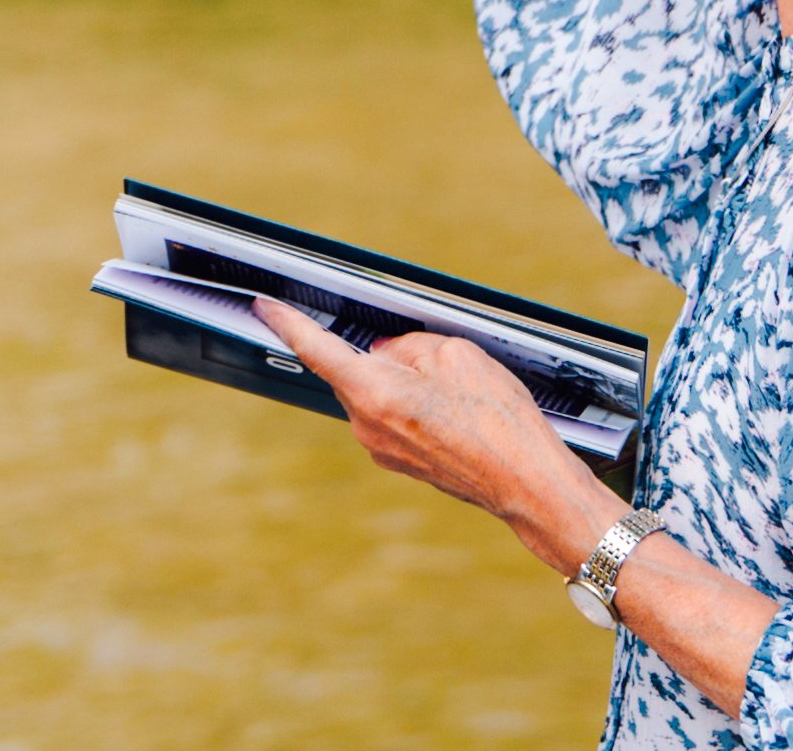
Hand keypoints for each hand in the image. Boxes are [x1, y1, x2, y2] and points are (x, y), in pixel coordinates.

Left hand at [251, 298, 613, 566]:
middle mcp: (367, 426)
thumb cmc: (497, 420)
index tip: (265, 306)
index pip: (316, 348)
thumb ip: (409, 345)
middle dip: (390, 354)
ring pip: (380, 393)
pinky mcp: (401, 463)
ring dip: (409, 381)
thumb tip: (388, 352)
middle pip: (359, 368)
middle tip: (441, 360)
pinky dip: (417, 405)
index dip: (288, 321)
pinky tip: (458, 412)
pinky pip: (395, 417)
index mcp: (372, 393)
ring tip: (461, 393)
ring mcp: (383, 450)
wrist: (526, 486)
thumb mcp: (456, 353)